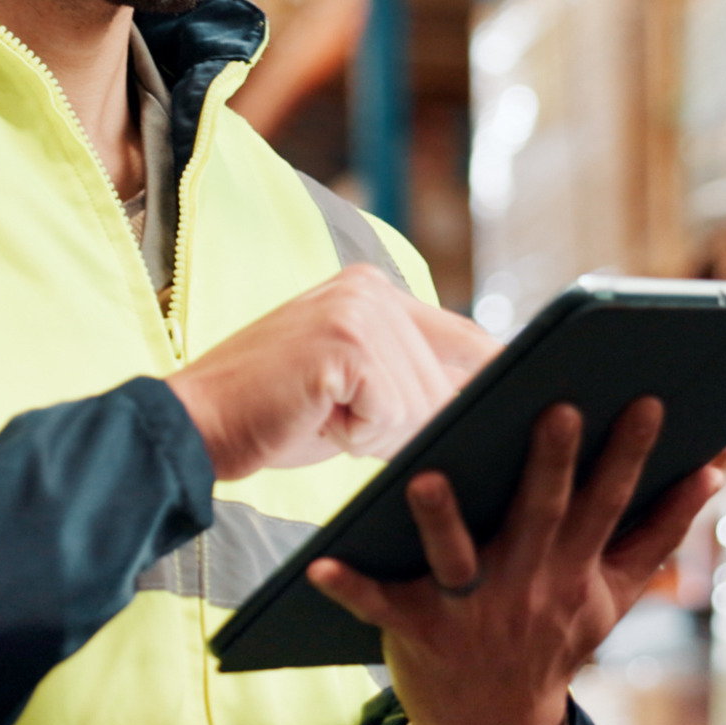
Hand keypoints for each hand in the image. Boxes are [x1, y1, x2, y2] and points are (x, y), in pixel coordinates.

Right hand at [166, 266, 498, 480]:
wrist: (196, 424)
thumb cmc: (274, 416)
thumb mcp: (353, 387)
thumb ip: (407, 377)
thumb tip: (482, 401)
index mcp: (374, 289)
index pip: (463, 336)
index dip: (493, 373)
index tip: (529, 392)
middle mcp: (370, 288)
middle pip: (445, 382)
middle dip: (408, 425)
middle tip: (343, 425)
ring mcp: (357, 311)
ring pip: (419, 404)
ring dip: (377, 434)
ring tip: (324, 419)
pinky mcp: (345, 343)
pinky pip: (389, 414)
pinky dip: (358, 436)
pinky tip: (317, 419)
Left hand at [306, 398, 719, 724]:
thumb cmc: (554, 637)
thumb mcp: (613, 594)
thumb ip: (659, 533)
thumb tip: (714, 469)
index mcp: (574, 569)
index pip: (609, 503)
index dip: (631, 453)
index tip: (646, 399)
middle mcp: (527, 586)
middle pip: (539, 517)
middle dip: (550, 465)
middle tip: (554, 406)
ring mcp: (471, 611)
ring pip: (456, 558)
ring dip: (441, 519)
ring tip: (425, 475)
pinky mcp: (416, 630)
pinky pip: (380, 606)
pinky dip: (350, 587)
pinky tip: (320, 562)